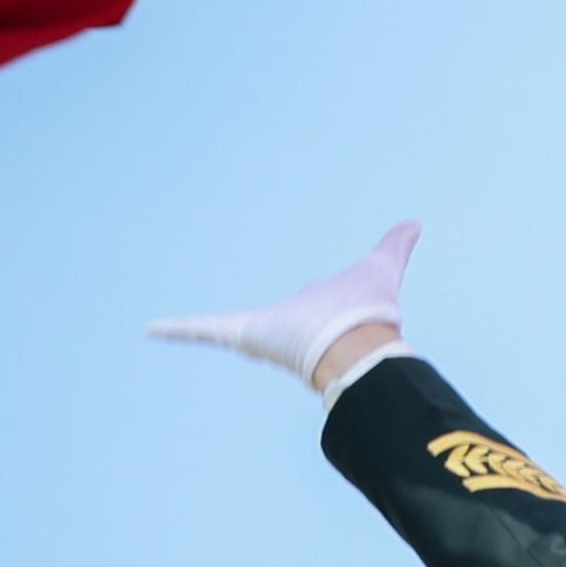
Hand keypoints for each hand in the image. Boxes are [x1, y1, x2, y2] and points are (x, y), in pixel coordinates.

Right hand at [151, 222, 416, 391]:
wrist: (353, 342)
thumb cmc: (369, 309)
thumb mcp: (383, 265)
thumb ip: (397, 245)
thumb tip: (414, 224)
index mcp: (319, 314)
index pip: (312, 308)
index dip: (320, 305)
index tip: (315, 308)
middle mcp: (291, 325)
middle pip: (275, 320)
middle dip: (276, 325)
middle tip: (264, 327)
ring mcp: (266, 331)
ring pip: (231, 331)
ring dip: (207, 331)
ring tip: (174, 329)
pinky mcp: (243, 333)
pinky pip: (203, 330)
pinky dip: (178, 329)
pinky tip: (151, 329)